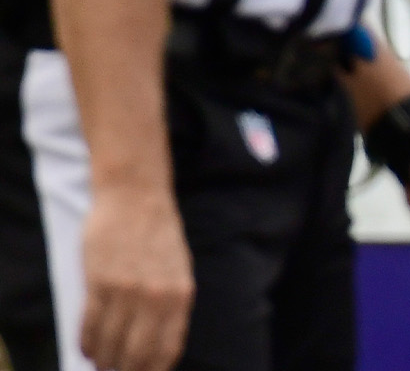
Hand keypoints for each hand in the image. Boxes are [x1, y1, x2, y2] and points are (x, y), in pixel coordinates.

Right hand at [78, 184, 193, 370]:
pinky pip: (89, 325)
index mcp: (181, 295)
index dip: (154, 370)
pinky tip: (87, 349)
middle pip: (136, 353)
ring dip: (103, 360)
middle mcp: (156, 297)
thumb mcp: (179, 270)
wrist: (136, 197)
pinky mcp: (98, 283)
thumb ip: (172, 305)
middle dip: (126, 370)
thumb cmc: (159, 234)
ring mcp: (126, 291)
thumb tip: (159, 343)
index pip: (167, 349)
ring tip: (101, 364)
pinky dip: (87, 342)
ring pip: (109, 343)